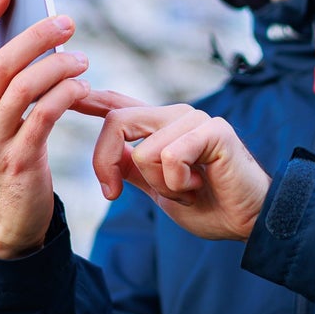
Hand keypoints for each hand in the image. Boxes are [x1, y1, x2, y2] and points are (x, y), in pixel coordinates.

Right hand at [0, 0, 90, 257]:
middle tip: (66, 22)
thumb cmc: (7, 149)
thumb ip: (1, 79)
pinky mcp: (18, 160)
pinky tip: (81, 85)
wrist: (11, 214)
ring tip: (82, 58)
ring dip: (59, 66)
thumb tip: (32, 27)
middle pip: (1, 62)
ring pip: (25, 87)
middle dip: (36, 35)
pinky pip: (44, 116)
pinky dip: (66, 94)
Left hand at [73, 90, 270, 240]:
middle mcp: (175, 116)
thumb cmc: (209, 205)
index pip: (119, 105)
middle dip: (105, 163)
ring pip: (143, 150)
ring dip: (160, 185)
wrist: (249, 221)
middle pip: (116, 123)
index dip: (89, 98)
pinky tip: (200, 185)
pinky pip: (170, 157)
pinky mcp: (213, 130)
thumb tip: (110, 155)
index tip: (65, 92)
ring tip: (188, 188)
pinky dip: (178, 184)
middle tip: (113, 193)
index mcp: (160, 127)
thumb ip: (133, 169)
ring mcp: (194, 119)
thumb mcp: (158, 189)